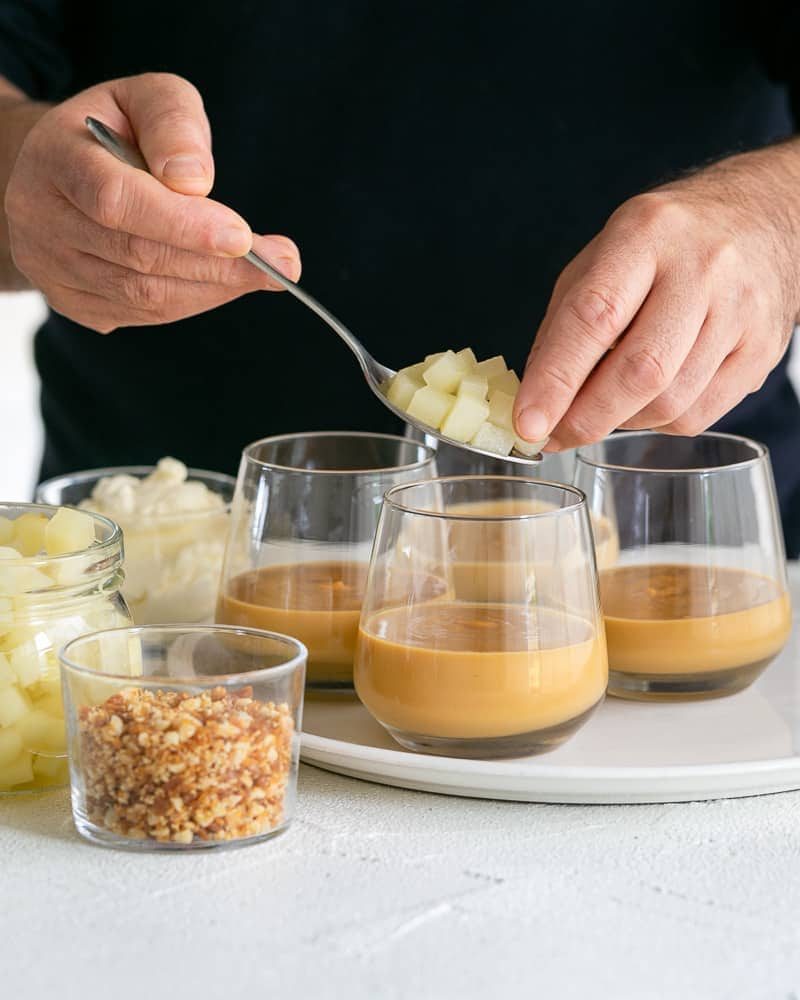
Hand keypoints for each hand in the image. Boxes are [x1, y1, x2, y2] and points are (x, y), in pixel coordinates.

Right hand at [4, 73, 300, 331]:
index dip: (183, 224)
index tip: (243, 236)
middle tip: (282, 263)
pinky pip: (144, 314)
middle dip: (219, 264)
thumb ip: (173, 124)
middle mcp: (42, 220)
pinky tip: (226, 282)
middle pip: (138, 257)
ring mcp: (53, 269)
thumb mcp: (144, 98)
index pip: (116, 201)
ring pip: (145, 295)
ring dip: (215, 288)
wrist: (56, 172)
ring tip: (266, 273)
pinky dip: (195, 302)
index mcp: (55, 160)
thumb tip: (194, 180)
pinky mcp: (74, 303)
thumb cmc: (113, 132)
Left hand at [514, 146, 799, 449]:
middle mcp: (700, 268)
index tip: (527, 423)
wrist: (759, 220)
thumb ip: (563, 325)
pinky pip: (698, 415)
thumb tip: (534, 399)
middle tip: (556, 436)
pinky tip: (646, 402)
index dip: (556, 379)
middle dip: (587, 418)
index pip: (594, 316)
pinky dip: (658, 422)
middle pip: (641, 369)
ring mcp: (740, 310)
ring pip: (671, 402)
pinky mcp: (762, 350)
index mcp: (645, 234)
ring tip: (602, 408)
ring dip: (622, 421)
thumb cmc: (664, 246)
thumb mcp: (601, 259)